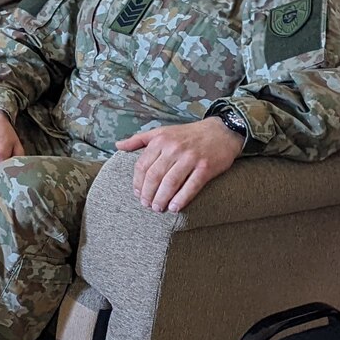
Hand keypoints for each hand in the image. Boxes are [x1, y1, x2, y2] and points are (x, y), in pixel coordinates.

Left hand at [117, 118, 240, 212]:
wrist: (221, 131)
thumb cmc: (188, 134)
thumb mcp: (161, 131)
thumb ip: (139, 139)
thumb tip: (118, 146)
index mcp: (160, 140)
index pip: (142, 165)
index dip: (137, 182)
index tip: (137, 193)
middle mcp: (174, 149)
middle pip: (154, 176)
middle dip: (148, 193)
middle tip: (146, 204)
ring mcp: (190, 158)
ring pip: (170, 183)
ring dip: (161, 199)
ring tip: (157, 208)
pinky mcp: (206, 168)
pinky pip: (191, 186)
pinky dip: (181, 199)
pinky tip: (174, 208)